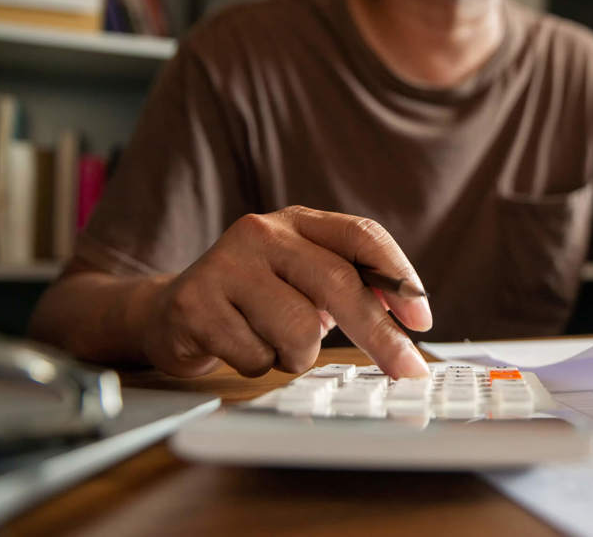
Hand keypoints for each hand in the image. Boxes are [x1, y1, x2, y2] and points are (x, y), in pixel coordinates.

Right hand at [138, 206, 431, 377]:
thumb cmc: (254, 299)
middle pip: (339, 284)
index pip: (361, 235)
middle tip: (406, 370)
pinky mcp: (196, 305)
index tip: (422, 319)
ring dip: (298, 354)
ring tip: (274, 341)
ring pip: (300, 330)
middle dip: (380, 335)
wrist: (169, 311)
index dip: (399, 276)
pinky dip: (260, 365)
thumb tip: (408, 320)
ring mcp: (225, 265)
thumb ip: (350, 285)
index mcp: (297, 222)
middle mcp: (262, 233)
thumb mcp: (302, 279)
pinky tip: (240, 345)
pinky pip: (258, 356)